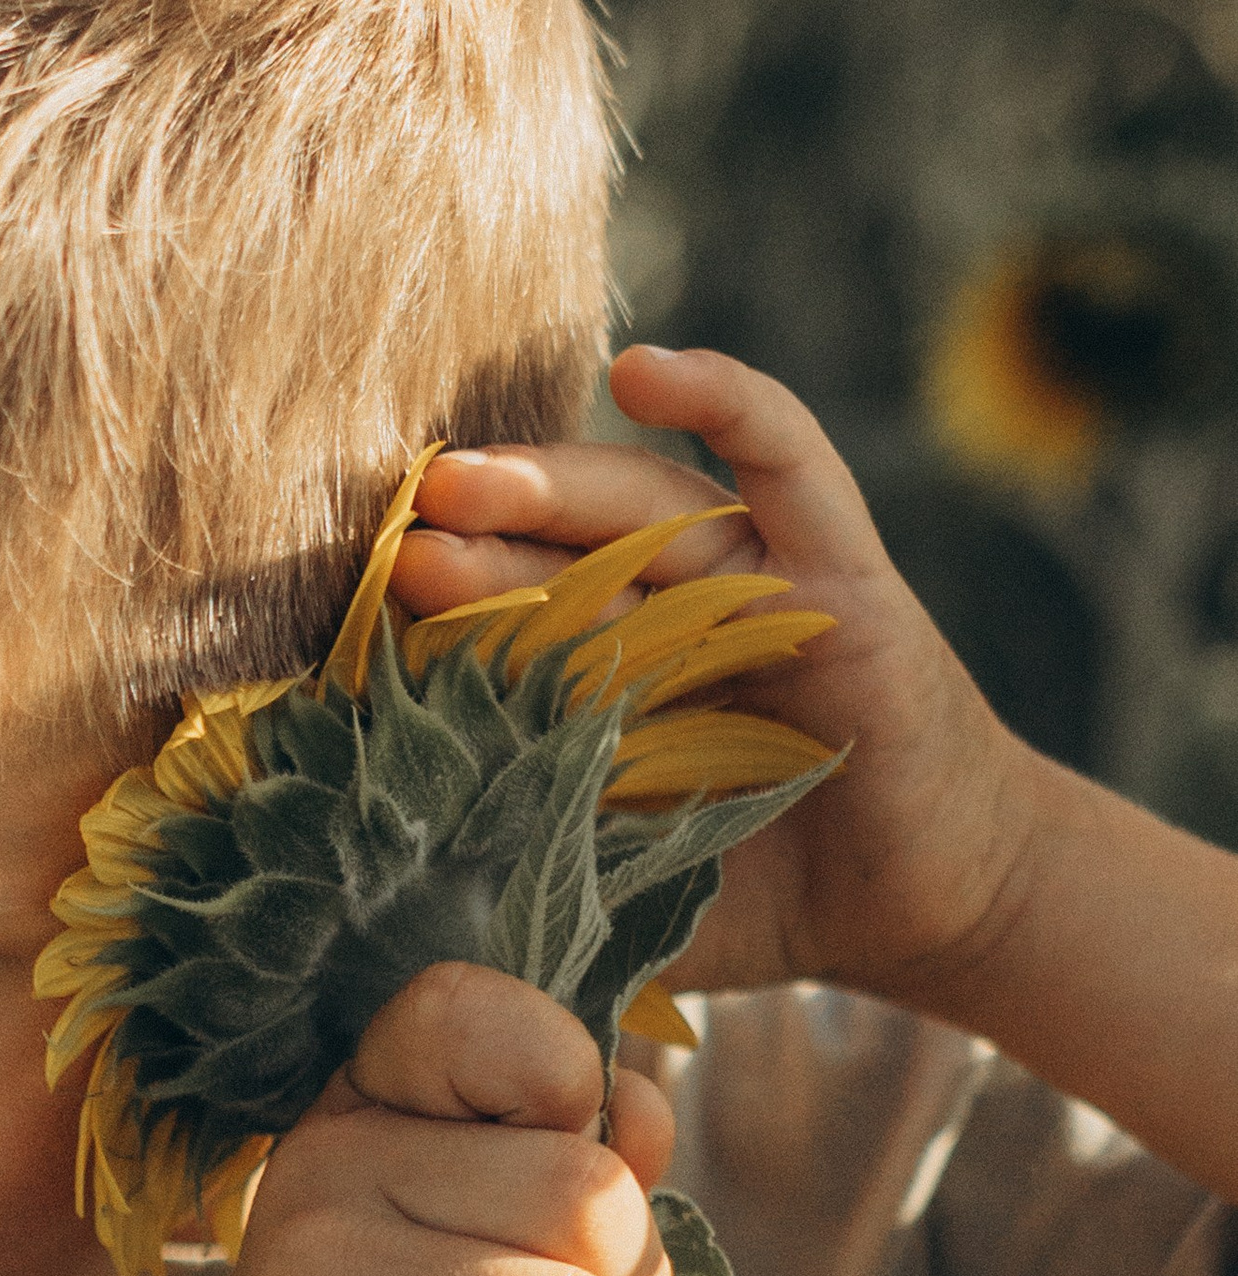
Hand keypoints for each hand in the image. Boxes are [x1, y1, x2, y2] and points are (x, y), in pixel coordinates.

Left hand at [392, 347, 1038, 1008]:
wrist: (924, 907)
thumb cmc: (761, 895)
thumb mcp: (622, 891)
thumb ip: (526, 876)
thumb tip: (389, 900)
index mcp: (602, 677)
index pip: (503, 624)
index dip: (434, 622)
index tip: (351, 632)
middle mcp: (670, 611)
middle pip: (556, 558)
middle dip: (474, 548)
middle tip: (394, 549)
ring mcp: (756, 580)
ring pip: (642, 511)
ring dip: (551, 487)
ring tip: (460, 482)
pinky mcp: (842, 572)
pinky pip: (785, 461)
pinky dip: (725, 399)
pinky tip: (646, 368)